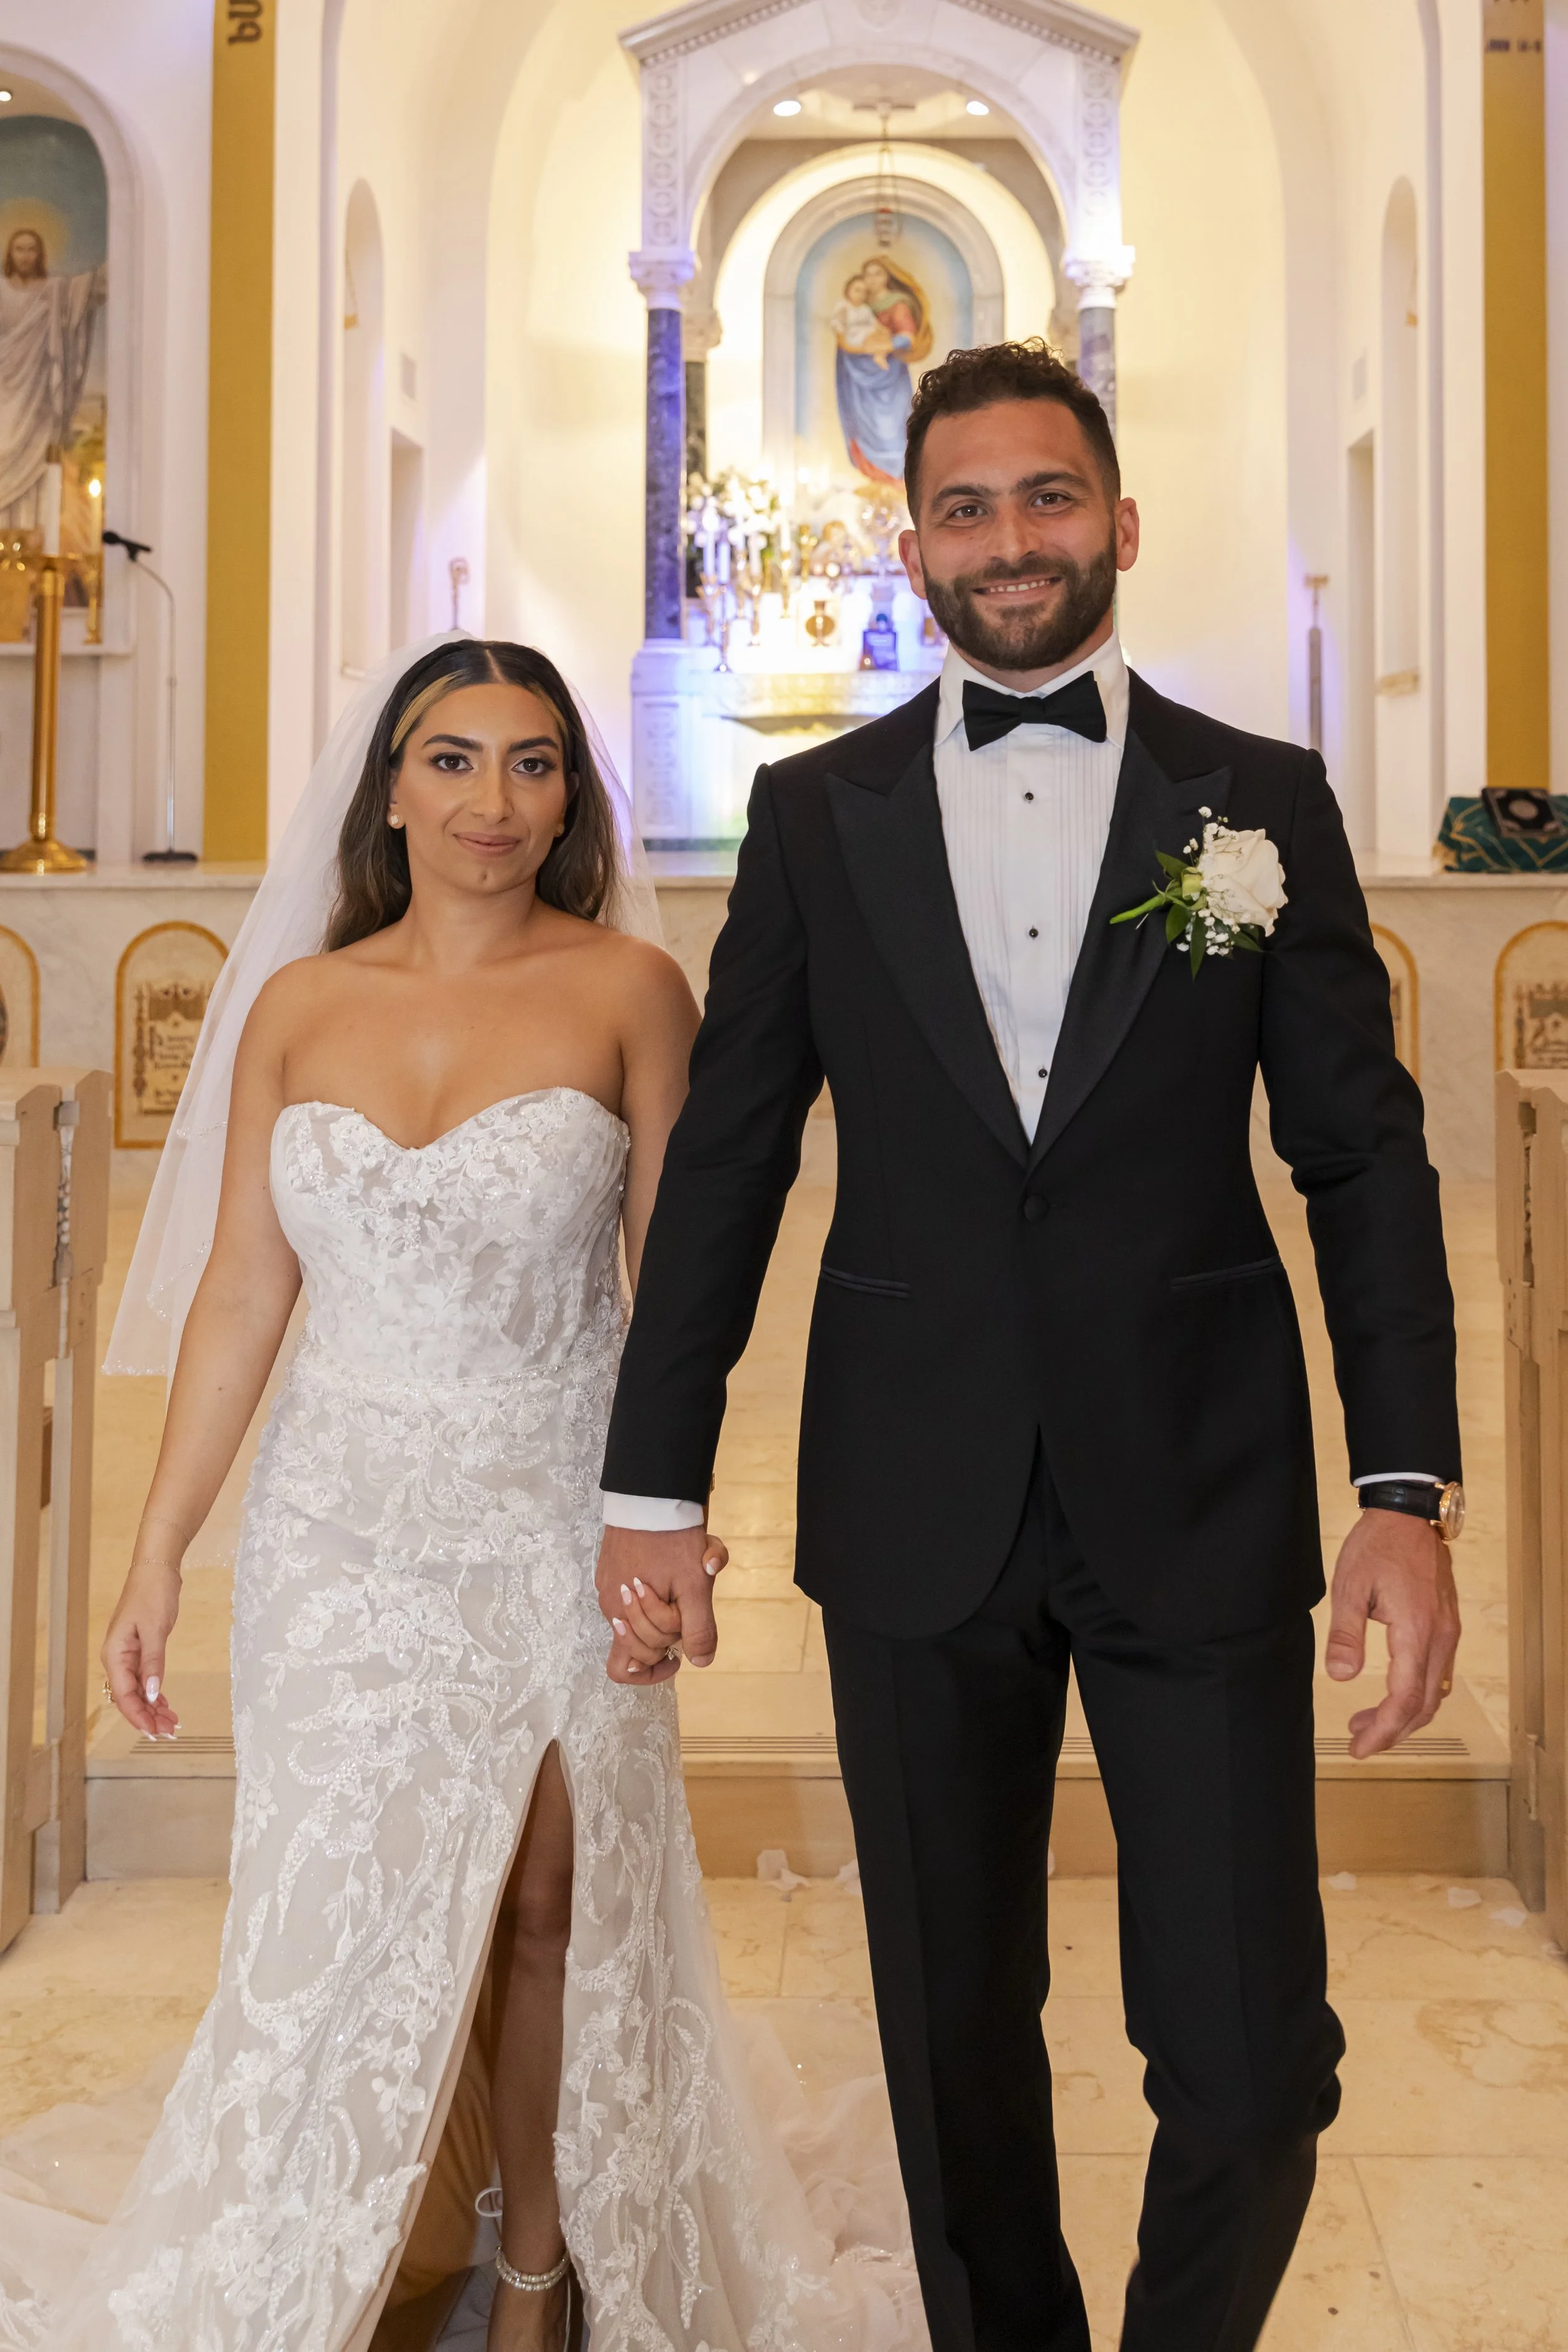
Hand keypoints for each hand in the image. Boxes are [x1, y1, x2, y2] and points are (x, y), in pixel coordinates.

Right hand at [101, 1560, 183, 1738]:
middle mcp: (117, 1657)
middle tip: (170, 1732)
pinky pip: (144, 1679)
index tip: (154, 1732)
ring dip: (153, 1707)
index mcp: (114, 1654)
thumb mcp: (155, 1629)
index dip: (138, 1716)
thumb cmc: (153, 1594)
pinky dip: (155, 1692)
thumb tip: (152, 1693)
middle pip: (129, 1697)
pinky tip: (165, 1705)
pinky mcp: (139, 1650)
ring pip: (137, 1690)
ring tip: (172, 1722)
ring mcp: (127, 1654)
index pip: (123, 1695)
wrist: (156, 1569)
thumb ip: (153, 1663)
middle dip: (148, 1716)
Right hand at [597, 1524, 728, 1682]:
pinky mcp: (611, 1567)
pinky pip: (632, 1594)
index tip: (677, 1658)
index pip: (628, 1668)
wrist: (650, 1493)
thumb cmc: (673, 1540)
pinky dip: (655, 1590)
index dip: (656, 1669)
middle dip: (666, 1634)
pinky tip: (670, 1568)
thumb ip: (698, 1628)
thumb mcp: (695, 1586)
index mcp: (625, 1617)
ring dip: (664, 1608)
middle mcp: (610, 1606)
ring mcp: (608, 1586)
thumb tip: (700, 1662)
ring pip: (638, 1617)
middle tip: (686, 1605)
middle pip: (638, 1644)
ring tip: (682, 1580)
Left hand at [1325, 1508, 1460, 1758]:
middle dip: (1392, 1730)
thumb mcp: (1349, 1587)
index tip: (1359, 1747)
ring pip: (1434, 1692)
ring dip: (1404, 1714)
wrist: (1409, 1514)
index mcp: (1416, 1632)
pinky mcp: (1447, 1624)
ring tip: (1366, 1720)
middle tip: (1358, 1740)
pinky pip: (1438, 1673)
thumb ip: (1345, 1635)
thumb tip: (1338, 1676)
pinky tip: (1391, 1692)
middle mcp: (1441, 1637)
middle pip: (1423, 1704)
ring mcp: (1449, 1631)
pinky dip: (1416, 1693)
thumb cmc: (1377, 1546)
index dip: (1383, 1729)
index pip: (1404, 1699)